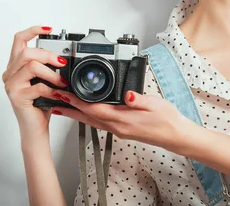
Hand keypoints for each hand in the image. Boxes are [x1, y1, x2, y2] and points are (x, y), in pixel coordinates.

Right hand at [2, 26, 68, 138]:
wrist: (35, 128)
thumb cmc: (40, 104)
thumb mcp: (44, 80)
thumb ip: (46, 66)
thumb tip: (61, 57)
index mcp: (15, 66)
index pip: (19, 40)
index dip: (33, 31)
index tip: (48, 29)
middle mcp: (9, 74)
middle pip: (26, 52)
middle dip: (47, 55)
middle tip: (61, 63)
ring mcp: (11, 85)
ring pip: (31, 66)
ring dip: (51, 73)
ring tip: (62, 82)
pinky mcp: (16, 96)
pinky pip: (37, 86)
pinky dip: (51, 89)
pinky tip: (58, 94)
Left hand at [49, 89, 200, 153]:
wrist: (176, 136)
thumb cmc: (168, 120)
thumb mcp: (156, 105)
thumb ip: (140, 100)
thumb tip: (129, 95)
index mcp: (123, 119)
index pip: (94, 109)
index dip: (77, 102)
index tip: (64, 93)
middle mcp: (117, 127)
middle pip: (87, 117)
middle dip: (69, 108)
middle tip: (53, 99)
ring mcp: (118, 130)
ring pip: (91, 121)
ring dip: (75, 114)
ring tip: (61, 106)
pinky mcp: (121, 130)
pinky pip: (99, 123)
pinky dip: (87, 117)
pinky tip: (84, 113)